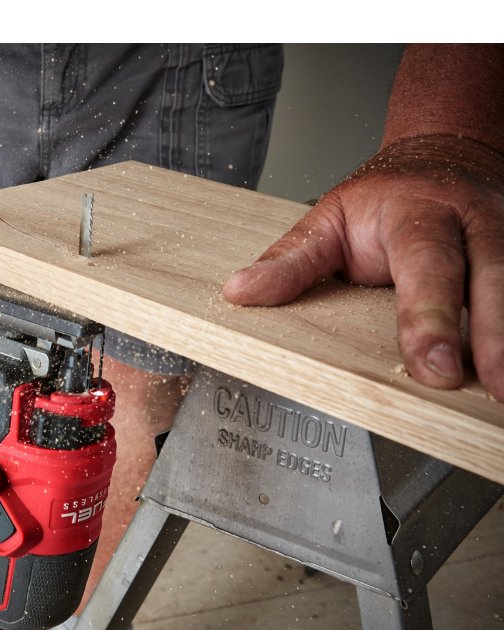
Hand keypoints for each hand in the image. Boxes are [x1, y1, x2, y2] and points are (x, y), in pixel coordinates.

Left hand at [223, 134, 503, 399]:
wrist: (443, 152)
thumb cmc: (385, 197)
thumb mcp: (327, 219)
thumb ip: (290, 260)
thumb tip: (241, 292)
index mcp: (418, 213)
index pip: (425, 264)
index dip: (429, 316)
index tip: (431, 364)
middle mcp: (473, 221)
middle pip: (491, 277)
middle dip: (492, 336)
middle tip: (490, 386)